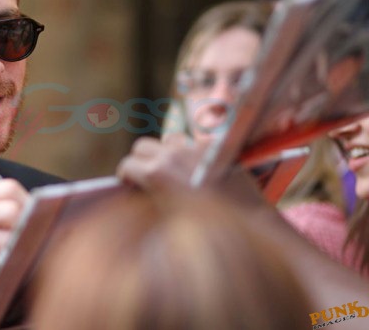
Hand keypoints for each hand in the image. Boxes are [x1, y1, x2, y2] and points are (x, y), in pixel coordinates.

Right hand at [117, 134, 265, 209]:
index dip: (125, 176)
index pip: (126, 165)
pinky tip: (197, 169)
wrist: (245, 222)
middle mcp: (172, 156)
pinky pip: (193, 144)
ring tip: (173, 170)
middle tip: (146, 176)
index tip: (130, 185)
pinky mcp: (213, 147)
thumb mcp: (166, 219)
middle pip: (141, 146)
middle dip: (140, 160)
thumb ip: (149, 201)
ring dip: (165, 152)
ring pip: (167, 140)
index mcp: (156, 175)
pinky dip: (190, 154)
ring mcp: (193, 149)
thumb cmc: (204, 229)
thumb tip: (138, 196)